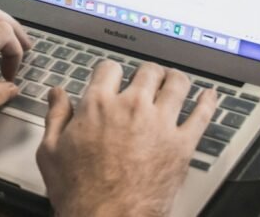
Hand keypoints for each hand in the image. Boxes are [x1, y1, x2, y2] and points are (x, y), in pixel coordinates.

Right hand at [36, 60, 218, 216]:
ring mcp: (160, 124)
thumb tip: (57, 94)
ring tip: (174, 80)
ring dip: (175, 79)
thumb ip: (55, 116)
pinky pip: (202, 115)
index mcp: (97, 105)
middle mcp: (131, 108)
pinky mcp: (182, 145)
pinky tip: (209, 96)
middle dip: (146, 72)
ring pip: (176, 85)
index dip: (109, 71)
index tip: (111, 77)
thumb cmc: (80, 191)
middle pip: (147, 72)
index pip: (109, 68)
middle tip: (146, 77)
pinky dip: (207, 102)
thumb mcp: (50, 151)